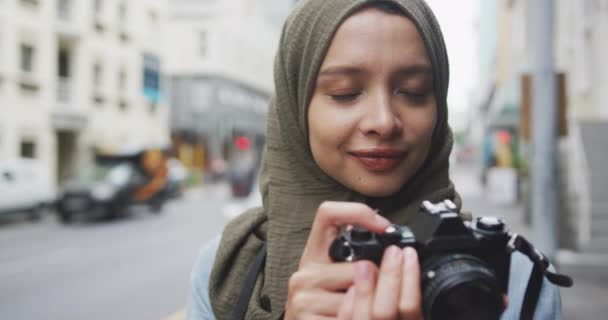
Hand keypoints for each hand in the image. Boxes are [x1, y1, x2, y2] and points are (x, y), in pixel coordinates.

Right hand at [284, 201, 391, 318]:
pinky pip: (351, 318)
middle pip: (362, 265)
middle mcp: (304, 273)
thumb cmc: (321, 301)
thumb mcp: (330, 272)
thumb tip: (381, 228)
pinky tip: (357, 318)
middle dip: (380, 279)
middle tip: (380, 291)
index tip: (385, 227)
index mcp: (312, 253)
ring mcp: (304, 299)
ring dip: (372, 305)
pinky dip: (361, 319)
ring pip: (361, 295)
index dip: (359, 212)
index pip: (328, 214)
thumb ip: (350, 253)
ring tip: (365, 309)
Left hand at [337, 246, 422, 319]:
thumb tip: (406, 265)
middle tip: (392, 252)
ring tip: (364, 265)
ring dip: (365, 291)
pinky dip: (348, 308)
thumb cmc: (374, 316)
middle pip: (387, 312)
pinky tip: (349, 290)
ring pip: (366, 318)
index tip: (409, 254)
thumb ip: (400, 299)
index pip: (412, 308)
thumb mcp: (401, 312)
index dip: (411, 280)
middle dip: (390, 277)